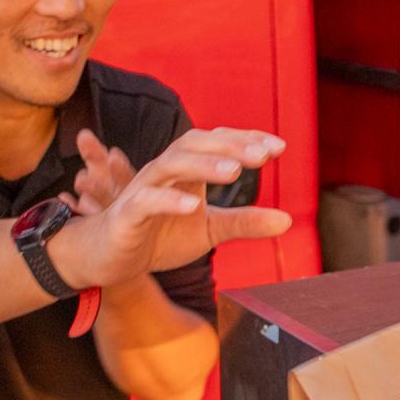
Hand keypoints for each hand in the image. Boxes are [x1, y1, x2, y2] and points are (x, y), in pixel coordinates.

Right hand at [55, 127, 290, 287]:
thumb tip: (287, 220)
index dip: (246, 140)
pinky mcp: (127, 214)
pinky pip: (146, 201)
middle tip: (262, 155)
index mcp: (187, 170)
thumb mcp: (209, 231)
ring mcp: (144, 190)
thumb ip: (244, 222)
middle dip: (229, 145)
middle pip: (195, 144)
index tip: (279, 147)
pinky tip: (192, 206)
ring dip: (202, 165)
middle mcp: (166, 172)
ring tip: (233, 172)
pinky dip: (168, 200)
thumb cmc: (159, 235)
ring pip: (171, 165)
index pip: (217, 143)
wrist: (111, 259)